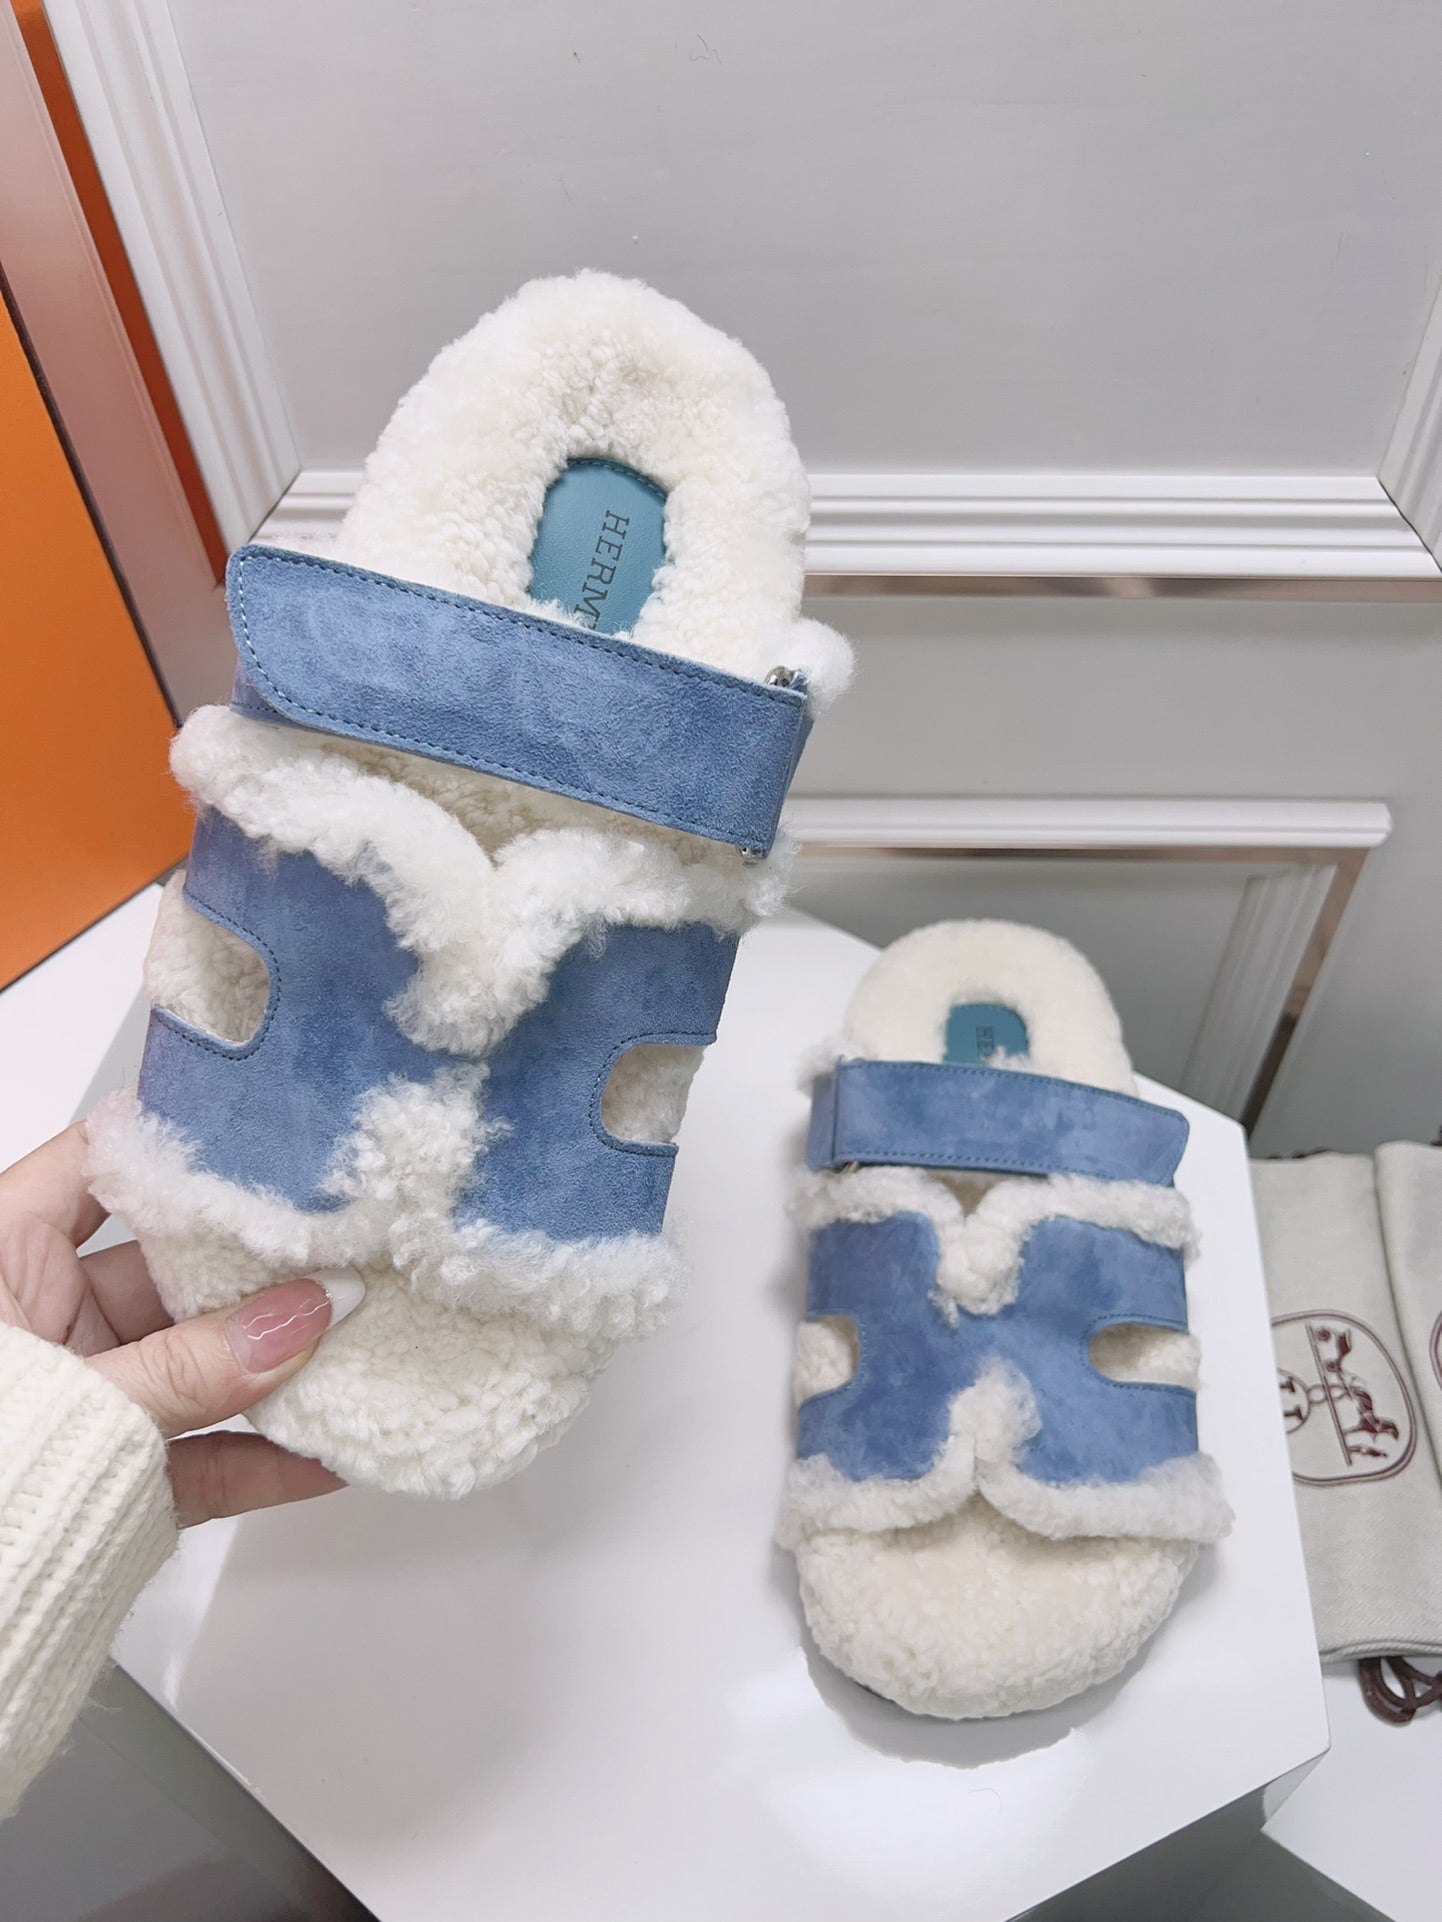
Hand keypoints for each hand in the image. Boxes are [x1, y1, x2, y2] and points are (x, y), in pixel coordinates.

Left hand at [0, 1124, 361, 1525]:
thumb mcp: (68, 1397)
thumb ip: (190, 1365)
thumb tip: (309, 1317)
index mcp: (0, 1257)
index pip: (98, 1166)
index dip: (183, 1144)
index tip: (272, 1137)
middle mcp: (43, 1317)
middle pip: (171, 1266)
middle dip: (261, 1264)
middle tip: (345, 1246)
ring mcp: (87, 1397)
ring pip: (200, 1363)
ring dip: (278, 1365)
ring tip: (361, 1344)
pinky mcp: (116, 1477)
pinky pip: (202, 1458)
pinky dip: (264, 1460)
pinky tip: (328, 1455)